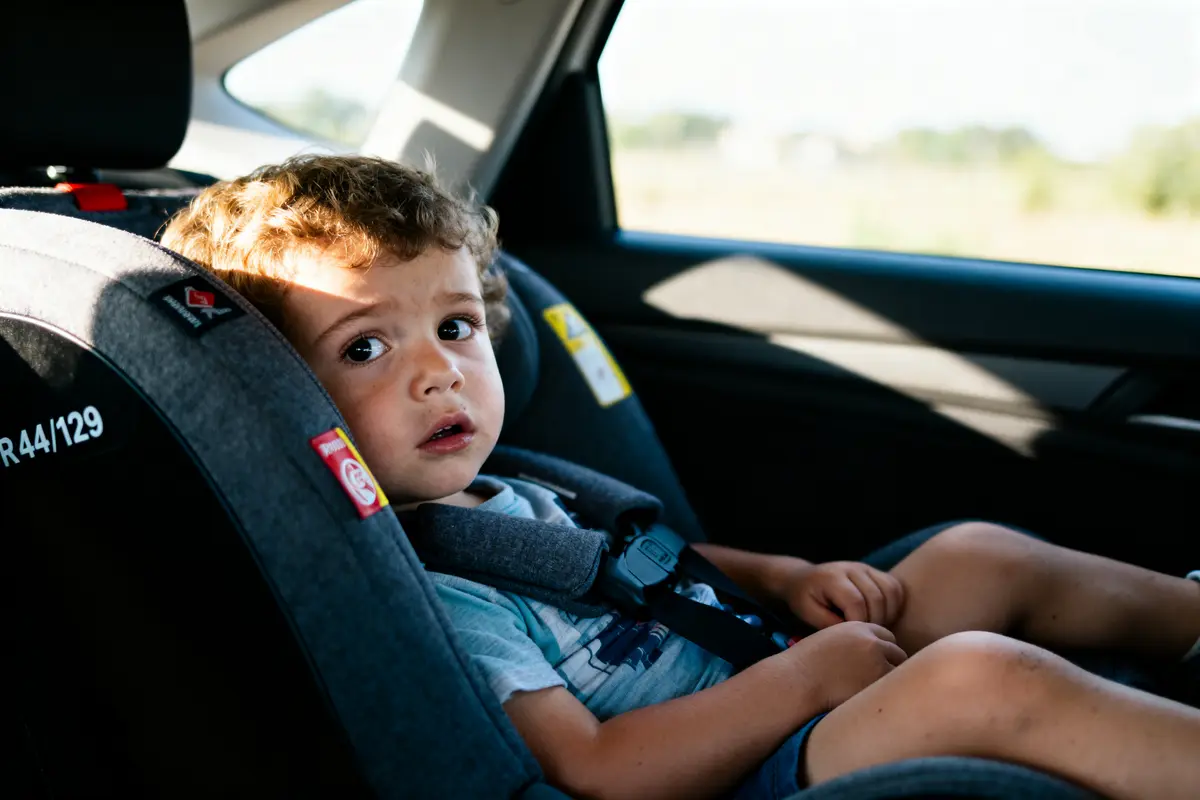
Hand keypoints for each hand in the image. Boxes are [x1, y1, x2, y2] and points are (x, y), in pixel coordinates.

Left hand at [783, 561, 905, 629]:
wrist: (803, 579)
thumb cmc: (804, 598)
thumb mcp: (807, 613)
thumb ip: (828, 623)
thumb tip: (854, 633)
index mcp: (832, 577)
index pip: (856, 602)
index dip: (859, 623)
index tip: (853, 636)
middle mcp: (852, 568)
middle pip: (877, 597)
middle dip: (875, 621)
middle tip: (865, 635)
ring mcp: (866, 568)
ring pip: (891, 591)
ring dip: (887, 614)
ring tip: (873, 627)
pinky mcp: (875, 571)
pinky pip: (895, 588)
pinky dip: (894, 605)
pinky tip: (881, 617)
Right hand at [785, 621, 907, 709]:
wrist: (797, 680)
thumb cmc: (805, 663)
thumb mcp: (829, 639)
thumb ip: (851, 641)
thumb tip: (864, 655)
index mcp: (858, 628)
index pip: (886, 635)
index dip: (884, 649)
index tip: (878, 661)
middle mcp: (871, 642)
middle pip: (897, 652)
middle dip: (892, 664)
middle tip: (880, 679)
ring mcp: (877, 663)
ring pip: (899, 671)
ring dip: (891, 680)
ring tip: (877, 691)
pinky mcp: (876, 684)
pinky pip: (891, 689)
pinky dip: (886, 694)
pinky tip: (873, 699)